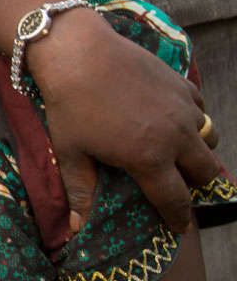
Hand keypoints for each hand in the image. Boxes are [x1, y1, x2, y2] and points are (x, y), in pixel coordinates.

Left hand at [29, 10, 221, 232]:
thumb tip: (78, 227)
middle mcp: (175, 135)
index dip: (179, 218)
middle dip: (195, 184)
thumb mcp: (71, 152)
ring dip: (199, 150)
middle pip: (206, 171)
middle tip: (176, 185)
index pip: (175, 200)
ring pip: (210, 138)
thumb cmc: (70, 105)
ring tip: (177, 152)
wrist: (78, 52)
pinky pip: (201, 108)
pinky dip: (194, 119)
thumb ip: (80, 191)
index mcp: (149, 158)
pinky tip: (172, 119)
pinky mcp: (181, 84)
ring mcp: (183, 108)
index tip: (180, 228)